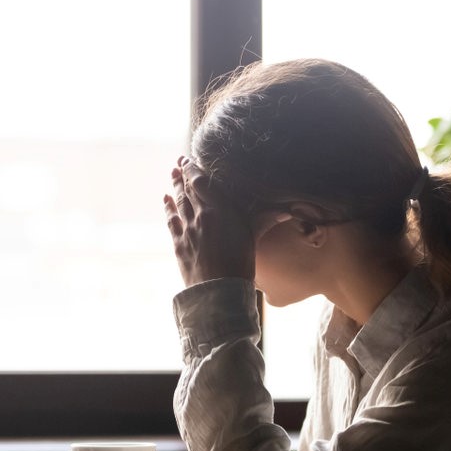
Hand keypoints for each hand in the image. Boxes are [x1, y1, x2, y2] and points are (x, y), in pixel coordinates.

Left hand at [162, 157, 284, 286]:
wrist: (218, 291)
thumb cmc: (240, 265)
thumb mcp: (252, 238)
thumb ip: (262, 221)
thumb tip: (284, 211)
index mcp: (219, 211)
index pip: (201, 183)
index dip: (193, 169)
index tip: (188, 159)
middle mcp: (200, 216)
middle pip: (188, 190)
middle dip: (183, 175)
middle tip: (178, 163)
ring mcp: (187, 230)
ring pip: (178, 202)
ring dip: (175, 187)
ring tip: (173, 174)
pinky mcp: (178, 244)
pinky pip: (171, 220)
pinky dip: (168, 207)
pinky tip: (166, 198)